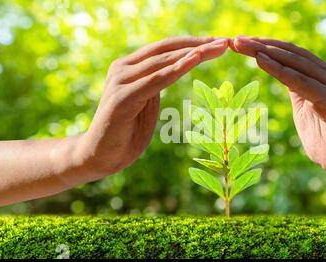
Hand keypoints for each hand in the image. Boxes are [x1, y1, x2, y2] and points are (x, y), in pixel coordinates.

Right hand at [70, 36, 228, 181]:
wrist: (99, 156)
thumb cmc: (126, 132)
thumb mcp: (147, 103)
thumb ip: (157, 84)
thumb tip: (177, 69)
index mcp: (130, 67)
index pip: (166, 48)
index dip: (193, 42)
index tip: (220, 42)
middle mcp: (123, 68)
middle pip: (167, 49)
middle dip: (199, 44)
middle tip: (227, 41)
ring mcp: (120, 81)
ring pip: (163, 61)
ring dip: (193, 53)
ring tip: (218, 47)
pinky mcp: (121, 98)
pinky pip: (155, 81)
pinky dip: (176, 70)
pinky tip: (195, 59)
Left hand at [231, 36, 325, 180]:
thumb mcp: (305, 111)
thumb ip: (297, 92)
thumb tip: (283, 79)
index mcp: (319, 76)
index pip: (288, 54)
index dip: (264, 46)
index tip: (239, 43)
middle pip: (288, 52)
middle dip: (259, 44)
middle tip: (234, 39)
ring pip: (292, 62)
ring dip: (264, 51)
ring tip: (241, 44)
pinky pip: (299, 82)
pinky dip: (278, 70)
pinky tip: (260, 60)